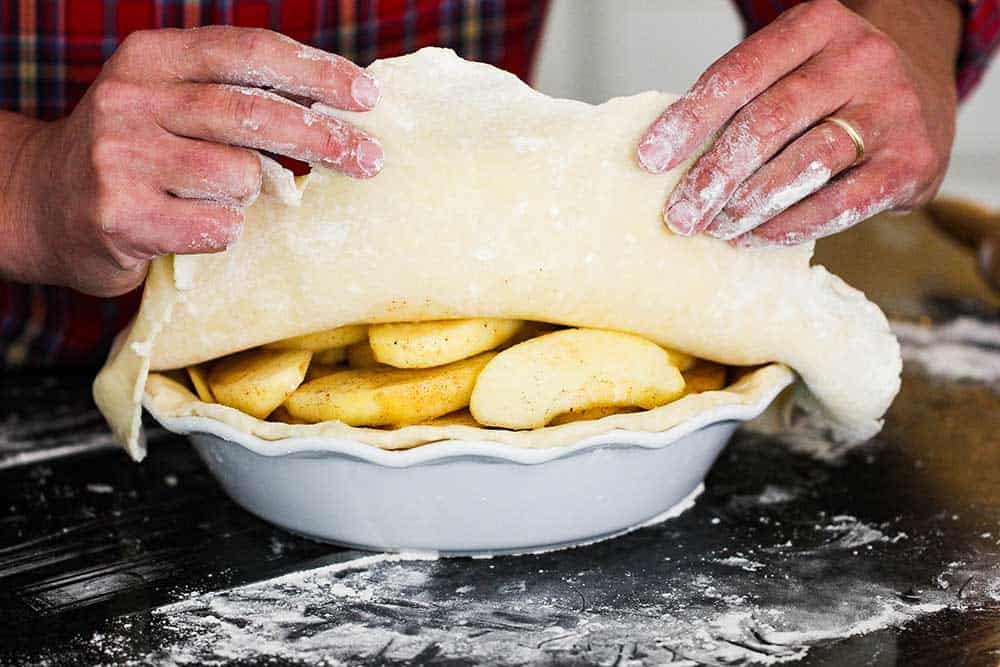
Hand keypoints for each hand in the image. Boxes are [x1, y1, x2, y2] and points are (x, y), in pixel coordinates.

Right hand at [3, 26, 382, 295]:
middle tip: (370, 159)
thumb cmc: (131, 155)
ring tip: (222, 195)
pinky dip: (224, 230)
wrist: (37, 205)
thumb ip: (231, 94)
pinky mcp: (121, 215)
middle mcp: (133, 100)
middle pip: (254, 113)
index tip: (367, 95)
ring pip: (239, 174)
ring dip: (252, 191)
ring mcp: (123, 158)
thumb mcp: (167, 101)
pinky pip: (217, 225)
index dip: (316, 72)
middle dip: (324, 138)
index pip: (249, 52)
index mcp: (151, 59)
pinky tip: (196, 225)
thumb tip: (332, 109)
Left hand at [636, 0, 960, 247]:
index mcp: (817, 25)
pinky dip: (792, 226)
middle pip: (769, 121)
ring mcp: (891, 108)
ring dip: (750, 204)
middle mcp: (859, 58)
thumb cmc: (831, 91)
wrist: (923, 92)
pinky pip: (841, 203)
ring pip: (806, 163)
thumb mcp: (792, 70)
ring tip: (715, 228)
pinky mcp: (911, 161)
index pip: (739, 72)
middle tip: (680, 214)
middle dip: (715, 175)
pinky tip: (756, 238)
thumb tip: (670, 163)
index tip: (650, 159)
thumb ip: (744, 102)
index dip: (689, 118)